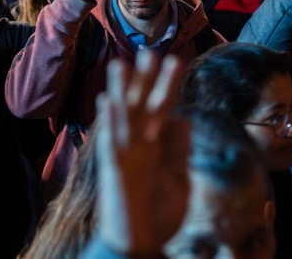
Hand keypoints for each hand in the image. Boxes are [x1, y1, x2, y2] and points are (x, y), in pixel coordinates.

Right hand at [96, 53, 189, 256]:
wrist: (142, 246)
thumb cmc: (160, 215)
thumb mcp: (180, 179)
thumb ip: (180, 150)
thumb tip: (184, 118)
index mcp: (157, 147)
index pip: (163, 108)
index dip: (168, 86)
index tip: (175, 60)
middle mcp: (140, 146)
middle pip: (143, 106)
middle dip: (147, 80)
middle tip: (150, 51)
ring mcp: (125, 156)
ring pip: (123, 117)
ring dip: (122, 92)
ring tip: (122, 64)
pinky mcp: (114, 171)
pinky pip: (110, 143)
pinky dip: (110, 122)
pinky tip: (108, 101)